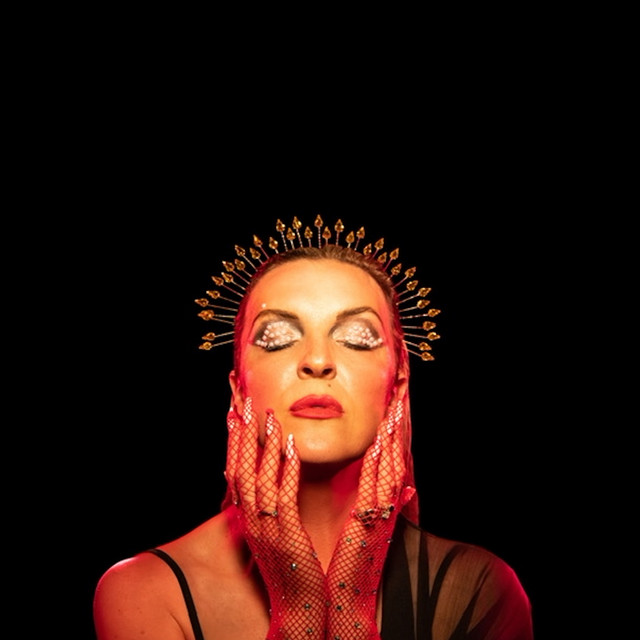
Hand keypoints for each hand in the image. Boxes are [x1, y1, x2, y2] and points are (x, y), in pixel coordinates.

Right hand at [226, 399, 327, 639]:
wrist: (297, 612)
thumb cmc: (290, 572)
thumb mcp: (273, 537)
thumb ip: (270, 511)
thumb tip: (265, 489)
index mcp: (249, 520)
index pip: (235, 474)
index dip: (233, 443)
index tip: (233, 416)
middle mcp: (251, 521)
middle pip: (239, 470)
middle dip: (240, 435)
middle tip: (242, 404)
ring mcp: (266, 528)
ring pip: (258, 478)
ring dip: (263, 445)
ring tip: (269, 416)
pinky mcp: (286, 535)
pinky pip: (283, 496)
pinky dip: (285, 469)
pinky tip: (290, 446)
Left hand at [326, 401, 414, 638]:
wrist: (350, 601)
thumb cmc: (358, 564)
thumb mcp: (377, 530)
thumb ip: (393, 506)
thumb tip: (409, 489)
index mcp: (385, 505)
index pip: (391, 461)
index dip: (394, 435)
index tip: (396, 409)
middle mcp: (386, 506)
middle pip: (395, 458)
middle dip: (398, 429)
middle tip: (400, 399)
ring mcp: (380, 513)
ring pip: (389, 467)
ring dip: (392, 439)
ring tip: (394, 411)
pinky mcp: (368, 522)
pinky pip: (375, 486)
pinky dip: (377, 463)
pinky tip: (377, 444)